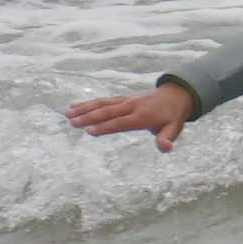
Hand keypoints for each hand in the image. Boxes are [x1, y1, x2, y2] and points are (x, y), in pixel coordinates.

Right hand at [68, 82, 196, 144]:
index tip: (90, 131)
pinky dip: (88, 103)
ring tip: (67, 113)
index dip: (106, 127)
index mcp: (142, 116)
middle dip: (89, 117)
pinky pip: (103, 100)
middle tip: (72, 122)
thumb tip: (165, 148)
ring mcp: (125, 101)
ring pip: (102, 103)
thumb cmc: (172, 117)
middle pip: (107, 111)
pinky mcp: (122, 99)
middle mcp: (131, 106)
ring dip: (84, 108)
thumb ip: (166, 139)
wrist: (175, 95)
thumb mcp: (173, 129)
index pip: (121, 122)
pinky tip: (74, 106)